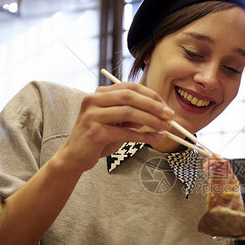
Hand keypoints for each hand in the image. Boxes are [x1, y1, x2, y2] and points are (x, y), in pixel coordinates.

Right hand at [58, 82, 173, 172]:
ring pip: (129, 113)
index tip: (165, 106)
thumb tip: (160, 113)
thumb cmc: (98, 139)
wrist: (75, 156)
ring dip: (151, 120)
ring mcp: (92, 115)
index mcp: (99, 93)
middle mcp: (94, 100)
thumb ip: (134, 115)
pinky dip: (143, 135)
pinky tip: (155, 138)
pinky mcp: (94, 132)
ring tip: (165, 127)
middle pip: (130, 97)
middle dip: (153, 106)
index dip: (150, 95)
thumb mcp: (117, 123)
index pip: (130, 87)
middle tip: (170, 115)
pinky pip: (125, 132)